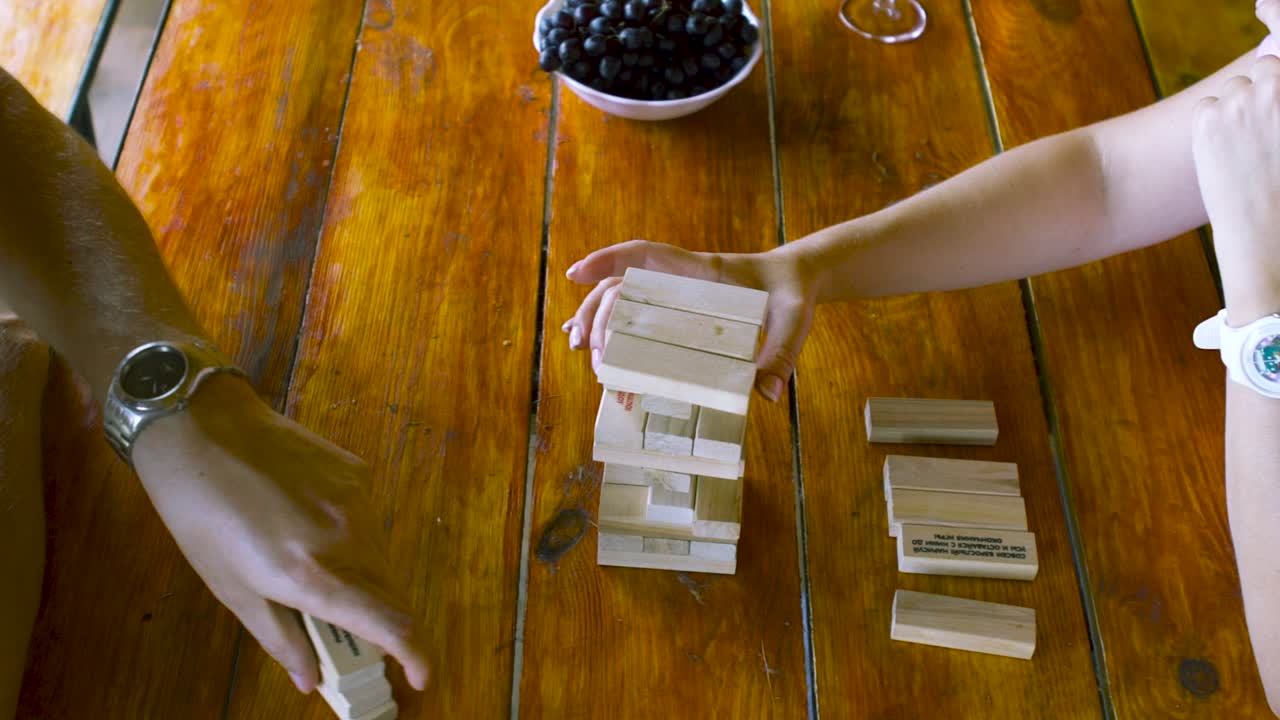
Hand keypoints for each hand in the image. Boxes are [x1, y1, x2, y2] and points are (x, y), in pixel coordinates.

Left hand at [131, 374, 427, 692]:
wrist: (201, 428)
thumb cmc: (201, 517)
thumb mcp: (231, 588)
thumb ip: (279, 637)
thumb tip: (309, 679)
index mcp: (311, 575)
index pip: (390, 624)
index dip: (415, 656)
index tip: (419, 677)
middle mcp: (346, 539)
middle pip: (391, 595)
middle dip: (382, 622)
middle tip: (349, 632)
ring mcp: (356, 501)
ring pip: (380, 558)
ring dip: (364, 579)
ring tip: (313, 567)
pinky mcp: (356, 473)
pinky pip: (367, 522)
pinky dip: (350, 539)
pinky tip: (307, 522)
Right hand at [562, 240, 816, 400]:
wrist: (797, 279)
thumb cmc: (792, 293)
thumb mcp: (793, 319)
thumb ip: (781, 352)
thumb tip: (766, 393)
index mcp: (702, 272)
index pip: (647, 255)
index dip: (609, 259)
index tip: (576, 273)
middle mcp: (681, 279)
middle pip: (622, 283)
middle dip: (595, 310)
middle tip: (585, 347)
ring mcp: (677, 294)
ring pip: (623, 297)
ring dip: (595, 318)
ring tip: (576, 346)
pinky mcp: (680, 309)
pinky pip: (638, 312)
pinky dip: (612, 327)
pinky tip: (594, 346)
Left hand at [1192, 54, 1279, 324]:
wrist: (1269, 231)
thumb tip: (1271, 95)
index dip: (1278, 87)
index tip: (1274, 113)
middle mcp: (1276, 89)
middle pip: (1262, 69)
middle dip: (1261, 90)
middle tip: (1261, 130)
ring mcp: (1241, 101)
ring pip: (1232, 87)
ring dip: (1235, 106)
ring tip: (1244, 144)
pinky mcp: (1208, 121)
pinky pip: (1205, 106)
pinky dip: (1210, 122)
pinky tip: (1223, 150)